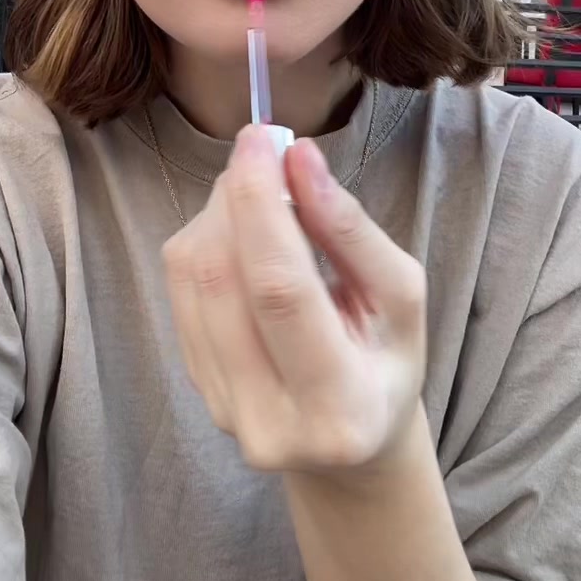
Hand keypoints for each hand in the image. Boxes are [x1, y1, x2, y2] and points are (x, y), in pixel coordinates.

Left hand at [162, 124, 427, 483]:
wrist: (352, 442)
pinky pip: (181, 291)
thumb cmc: (386, 358)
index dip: (260, 202)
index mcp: (339, 405)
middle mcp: (269, 422)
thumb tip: (298, 157)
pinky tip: (244, 238)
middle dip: (236, 195)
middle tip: (263, 152)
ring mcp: (223, 411)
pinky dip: (208, 242)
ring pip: (192, 277)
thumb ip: (350, 228)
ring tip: (262, 198)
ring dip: (219, 213)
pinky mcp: (196, 389)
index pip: (279, 288)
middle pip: (223, 277)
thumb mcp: (399, 296)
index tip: (262, 138)